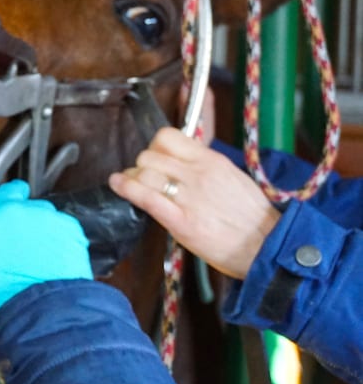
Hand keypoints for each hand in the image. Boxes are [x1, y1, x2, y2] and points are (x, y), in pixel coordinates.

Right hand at [0, 169, 91, 326]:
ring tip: (26, 254)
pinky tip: (44, 258)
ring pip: (30, 208)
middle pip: (3, 190)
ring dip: (26, 222)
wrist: (43, 316)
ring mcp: (41, 213)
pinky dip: (48, 234)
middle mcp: (10, 206)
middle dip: (0, 206)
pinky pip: (53, 221)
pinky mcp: (66, 225)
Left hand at [107, 127, 280, 279]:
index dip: (155, 145)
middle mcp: (198, 174)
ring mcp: (188, 197)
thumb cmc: (250, 216)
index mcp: (212, 160)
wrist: (266, 247)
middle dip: (141, 164)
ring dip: (132, 178)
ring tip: (132, 185)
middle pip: (150, 154)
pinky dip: (125, 188)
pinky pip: (144, 196)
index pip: (168, 136)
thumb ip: (204, 164)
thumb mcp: (231, 177)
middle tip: (144, 178)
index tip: (156, 156)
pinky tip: (117, 184)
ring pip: (143, 172)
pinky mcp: (180, 221)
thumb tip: (181, 155)